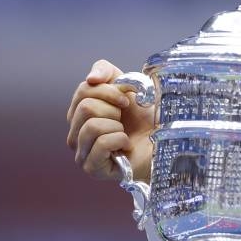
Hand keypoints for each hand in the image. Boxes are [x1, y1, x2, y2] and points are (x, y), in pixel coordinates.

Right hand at [66, 59, 154, 181]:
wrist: (165, 143)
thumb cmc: (145, 118)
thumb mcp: (127, 87)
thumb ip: (107, 72)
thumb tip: (91, 78)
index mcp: (79, 113)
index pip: (84, 90)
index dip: (111, 90)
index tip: (127, 100)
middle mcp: (75, 134)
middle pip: (85, 107)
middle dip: (114, 110)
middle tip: (125, 121)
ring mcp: (81, 153)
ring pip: (91, 126)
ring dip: (117, 126)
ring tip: (125, 134)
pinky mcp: (91, 168)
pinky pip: (102, 143)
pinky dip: (120, 140)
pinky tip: (126, 146)